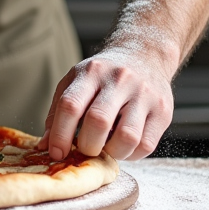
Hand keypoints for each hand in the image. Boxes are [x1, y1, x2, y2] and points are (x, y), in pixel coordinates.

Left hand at [40, 46, 174, 160]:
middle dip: (87, 146)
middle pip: (98, 122)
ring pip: (127, 138)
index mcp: (91, 72)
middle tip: (85, 150)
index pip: (71, 105)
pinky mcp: (162, 111)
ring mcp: (144, 94)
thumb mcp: (76, 82)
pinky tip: (124, 146)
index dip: (60, 135)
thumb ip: (58, 113)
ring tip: (106, 148)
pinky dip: (131, 155)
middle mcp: (119, 80)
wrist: (144, 54)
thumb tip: (46, 148)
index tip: (56, 153)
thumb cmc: (103, 76)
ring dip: (112, 153)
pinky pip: (146, 145)